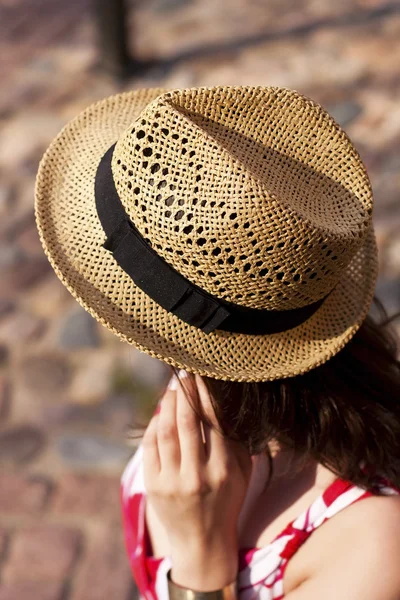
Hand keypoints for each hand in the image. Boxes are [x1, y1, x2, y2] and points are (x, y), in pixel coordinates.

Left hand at [142, 371, 252, 589]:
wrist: (202, 543)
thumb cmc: (227, 500)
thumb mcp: (242, 474)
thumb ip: (236, 440)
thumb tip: (224, 400)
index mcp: (223, 471)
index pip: (213, 422)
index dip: (206, 394)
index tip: (203, 374)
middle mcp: (197, 476)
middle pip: (187, 421)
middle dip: (185, 392)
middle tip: (184, 372)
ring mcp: (172, 481)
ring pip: (166, 430)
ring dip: (167, 403)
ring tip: (172, 387)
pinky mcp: (153, 485)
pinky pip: (151, 445)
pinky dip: (155, 423)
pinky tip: (161, 412)